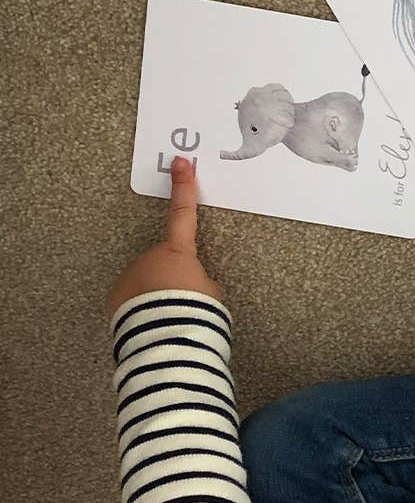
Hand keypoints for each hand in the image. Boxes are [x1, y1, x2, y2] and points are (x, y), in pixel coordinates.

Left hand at [107, 158, 221, 315]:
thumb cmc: (196, 311)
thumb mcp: (210, 291)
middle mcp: (148, 259)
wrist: (167, 339)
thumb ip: (197, 279)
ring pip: (148, 284)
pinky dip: (144, 310)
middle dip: (174, 279)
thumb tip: (186, 283)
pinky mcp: (116, 300)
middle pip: (164, 263)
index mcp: (177, 252)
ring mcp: (130, 279)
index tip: (179, 163)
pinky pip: (135, 301)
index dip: (183, 187)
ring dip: (158, 297)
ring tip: (170, 318)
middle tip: (185, 302)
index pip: (183, 213)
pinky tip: (154, 325)